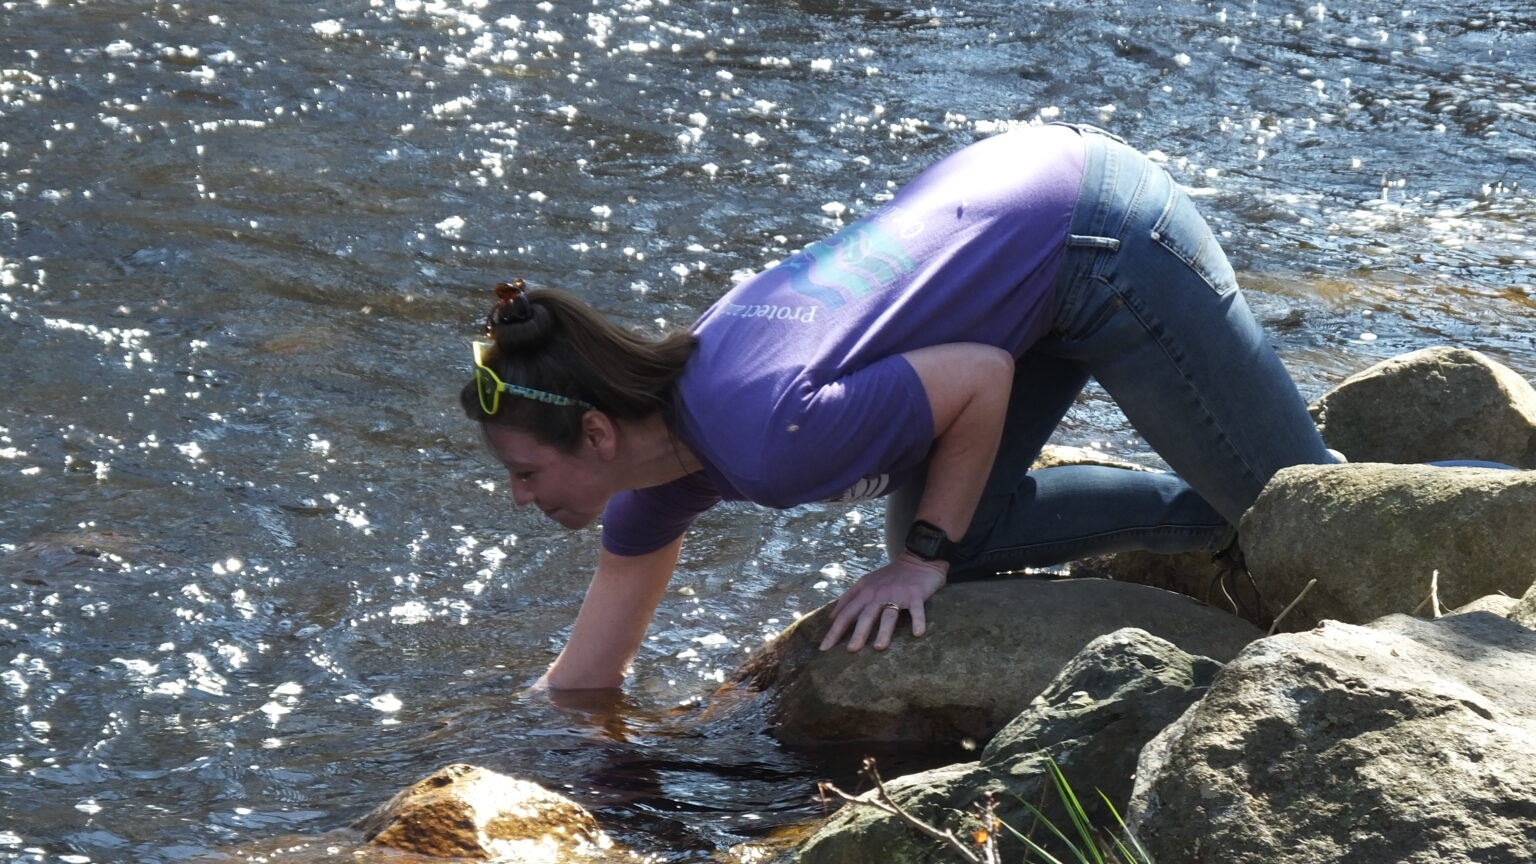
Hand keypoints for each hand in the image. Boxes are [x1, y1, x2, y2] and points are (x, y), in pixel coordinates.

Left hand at [818, 553, 947, 651]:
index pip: (845, 614)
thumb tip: (831, 618)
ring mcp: (897, 594)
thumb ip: (848, 599)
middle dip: (858, 633)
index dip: (834, 631)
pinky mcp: (915, 595)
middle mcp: (878, 594)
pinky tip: (917, 633)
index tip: (824, 648)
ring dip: (884, 631)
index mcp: (864, 591)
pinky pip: (916, 610)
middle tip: (851, 651)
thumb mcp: (865, 583)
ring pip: (888, 615)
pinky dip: (917, 621)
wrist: (917, 561)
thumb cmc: (889, 577)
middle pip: (865, 616)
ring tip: (879, 647)